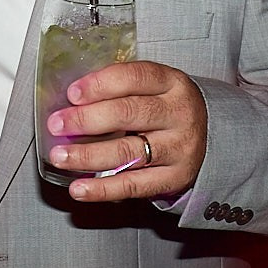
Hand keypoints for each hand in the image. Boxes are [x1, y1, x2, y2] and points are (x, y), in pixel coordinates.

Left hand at [47, 61, 207, 201]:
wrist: (210, 137)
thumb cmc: (167, 108)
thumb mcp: (155, 87)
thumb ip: (120, 88)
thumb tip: (70, 99)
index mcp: (172, 83)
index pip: (136, 77)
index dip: (101, 84)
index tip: (72, 93)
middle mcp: (179, 114)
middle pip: (129, 113)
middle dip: (87, 119)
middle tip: (57, 125)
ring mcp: (179, 148)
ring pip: (129, 152)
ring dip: (88, 156)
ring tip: (60, 156)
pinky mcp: (174, 178)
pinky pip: (134, 185)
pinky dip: (103, 189)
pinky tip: (79, 188)